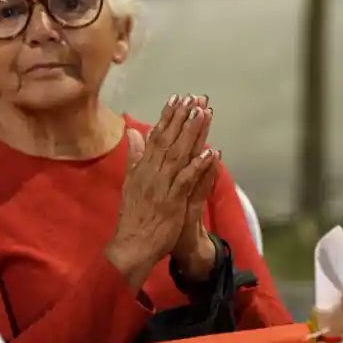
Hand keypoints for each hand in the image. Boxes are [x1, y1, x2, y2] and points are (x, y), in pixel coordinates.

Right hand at [104, 95, 214, 290]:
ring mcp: (162, 186)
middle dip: (182, 117)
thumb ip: (135, 156)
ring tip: (203, 114)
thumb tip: (134, 131)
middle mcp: (151, 173)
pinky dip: (199, 165)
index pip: (156, 136)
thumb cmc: (133, 216)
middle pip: (169, 140)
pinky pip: (187, 180)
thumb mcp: (131, 182)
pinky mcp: (173, 201)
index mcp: (142, 168)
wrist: (131, 245)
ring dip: (192, 134)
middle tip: (195, 97)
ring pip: (179, 155)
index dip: (167, 116)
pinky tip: (211, 152)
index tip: (177, 97)